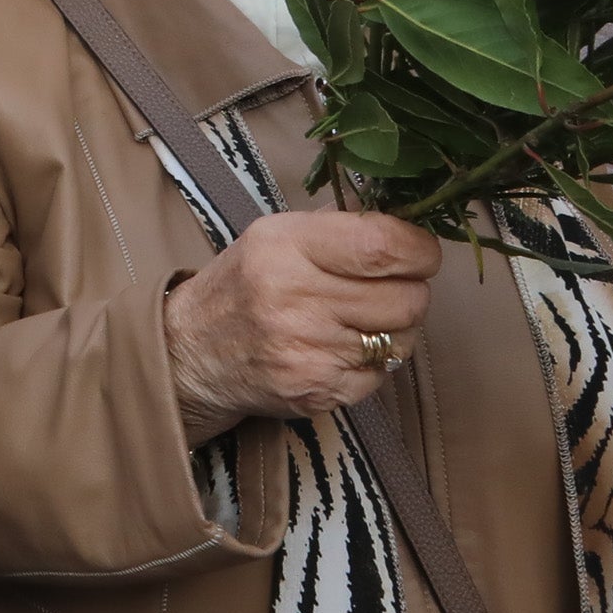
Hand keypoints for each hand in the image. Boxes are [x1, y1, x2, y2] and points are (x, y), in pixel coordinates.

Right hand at [161, 210, 442, 442]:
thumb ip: (341, 226)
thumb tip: (408, 221)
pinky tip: (340, 350)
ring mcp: (307, 350)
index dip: (419, 250)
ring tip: (359, 320)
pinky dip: (372, 363)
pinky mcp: (318, 391)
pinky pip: (381, 375)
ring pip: (402, 339)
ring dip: (393, 330)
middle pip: (406, 298)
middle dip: (409, 291)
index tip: (419, 253)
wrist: (192, 353)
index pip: (383, 246)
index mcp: (286, 247)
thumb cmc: (245, 285)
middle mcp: (294, 298)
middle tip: (386, 289)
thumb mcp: (276, 235)